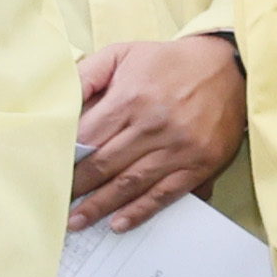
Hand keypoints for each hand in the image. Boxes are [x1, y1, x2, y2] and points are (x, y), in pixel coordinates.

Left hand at [70, 36, 247, 232]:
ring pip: (130, 184)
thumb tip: (58, 101)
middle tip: (56, 204)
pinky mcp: (199, 164)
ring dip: (101, 207)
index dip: (66, 158)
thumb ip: (87, 74)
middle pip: (105, 165)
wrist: (228, 66)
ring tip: (77, 222)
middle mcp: (153, 125)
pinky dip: (140, 211)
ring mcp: (178, 148)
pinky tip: (119, 223)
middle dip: (77, 188)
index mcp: (130, 97)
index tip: (48, 173)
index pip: (87, 138)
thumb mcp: (123, 53)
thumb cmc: (168, 62)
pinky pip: (164, 194)